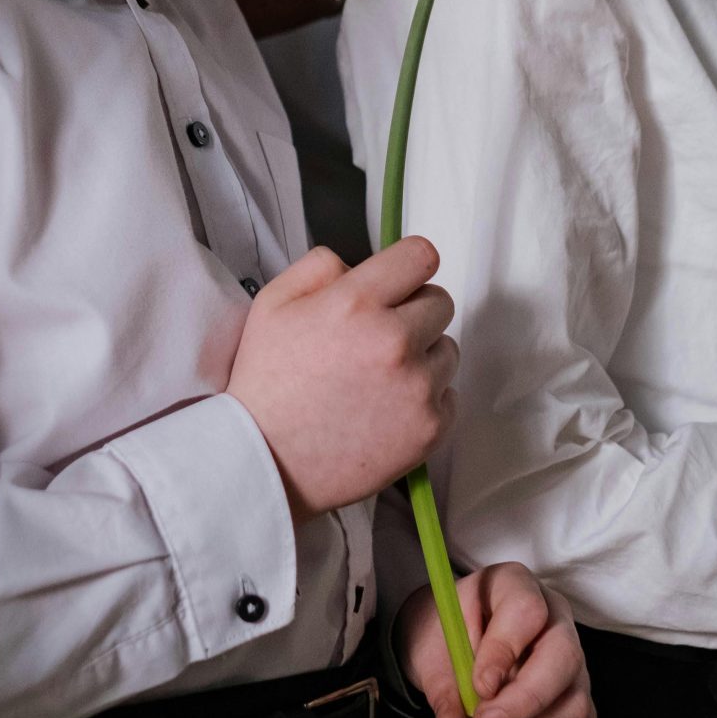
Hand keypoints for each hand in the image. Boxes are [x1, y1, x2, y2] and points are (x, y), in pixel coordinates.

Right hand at [227, 237, 456, 518]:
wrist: (267, 461)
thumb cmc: (266, 383)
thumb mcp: (272, 303)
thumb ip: (319, 266)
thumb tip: (358, 264)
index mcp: (357, 303)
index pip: (421, 256)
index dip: (408, 267)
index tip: (399, 283)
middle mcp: (396, 340)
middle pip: (441, 302)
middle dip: (414, 312)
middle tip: (380, 336)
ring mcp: (418, 387)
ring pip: (447, 350)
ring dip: (422, 358)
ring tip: (379, 380)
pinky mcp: (430, 428)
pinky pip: (450, 396)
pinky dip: (426, 401)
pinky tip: (387, 410)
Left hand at [395, 563, 596, 717]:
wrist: (452, 642)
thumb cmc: (444, 634)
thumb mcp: (430, 649)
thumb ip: (441, 686)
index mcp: (514, 585)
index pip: (527, 609)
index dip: (504, 651)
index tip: (479, 686)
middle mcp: (555, 616)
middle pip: (565, 656)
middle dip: (524, 701)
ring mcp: (574, 656)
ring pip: (576, 701)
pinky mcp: (578, 692)